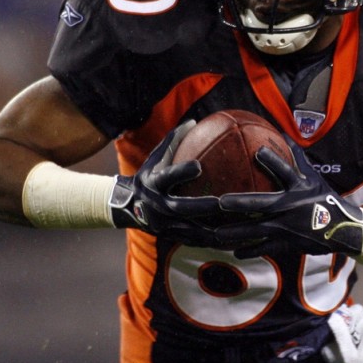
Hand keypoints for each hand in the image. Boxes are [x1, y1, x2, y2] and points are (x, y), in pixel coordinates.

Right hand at [108, 121, 225, 245]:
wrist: (127, 205)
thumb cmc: (149, 174)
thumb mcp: (156, 157)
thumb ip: (174, 140)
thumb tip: (195, 120)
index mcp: (154, 183)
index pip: (168, 176)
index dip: (182, 172)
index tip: (199, 166)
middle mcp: (158, 205)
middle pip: (181, 207)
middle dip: (201, 206)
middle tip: (223, 202)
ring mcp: (165, 224)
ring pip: (191, 229)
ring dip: (212, 229)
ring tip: (234, 227)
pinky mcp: (173, 236)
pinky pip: (197, 241)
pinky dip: (215, 242)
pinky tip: (235, 241)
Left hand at [214, 139, 362, 256]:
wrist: (342, 229)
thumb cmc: (324, 199)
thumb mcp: (313, 177)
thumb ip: (296, 157)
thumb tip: (283, 133)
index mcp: (299, 188)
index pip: (286, 170)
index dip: (273, 160)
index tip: (257, 152)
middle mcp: (291, 207)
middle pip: (262, 204)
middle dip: (241, 203)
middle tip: (219, 202)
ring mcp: (288, 227)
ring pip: (258, 230)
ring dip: (237, 232)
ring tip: (217, 233)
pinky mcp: (288, 243)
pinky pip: (265, 248)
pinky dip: (250, 251)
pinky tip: (235, 252)